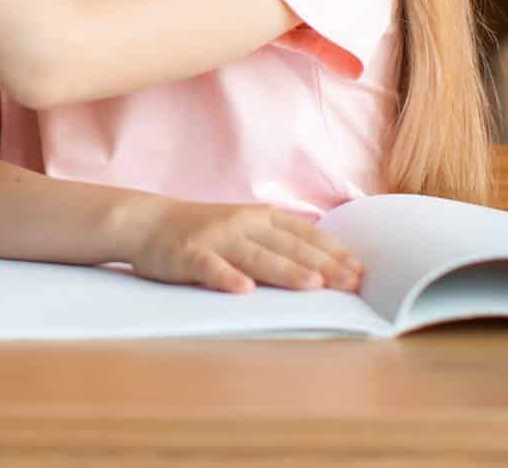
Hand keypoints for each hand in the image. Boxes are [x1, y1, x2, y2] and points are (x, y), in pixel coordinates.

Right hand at [126, 199, 364, 294]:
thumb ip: (277, 242)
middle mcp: (242, 224)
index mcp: (259, 217)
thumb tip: (324, 266)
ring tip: (313, 284)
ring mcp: (215, 239)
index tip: (361, 271)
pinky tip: (243, 289)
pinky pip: (210, 267)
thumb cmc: (203, 231)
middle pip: (287, 245)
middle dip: (322, 265)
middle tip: (351, 284)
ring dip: (286, 269)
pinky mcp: (188, 255)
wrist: (147, 222)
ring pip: (256, 256)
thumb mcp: (245, 228)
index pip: (304, 234)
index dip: (333, 252)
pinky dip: (227, 277)